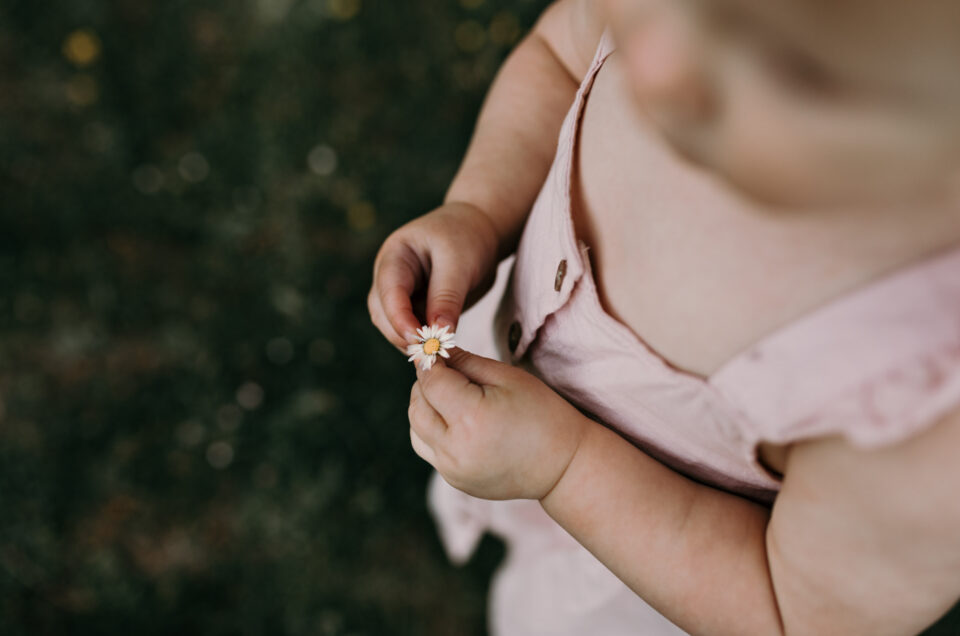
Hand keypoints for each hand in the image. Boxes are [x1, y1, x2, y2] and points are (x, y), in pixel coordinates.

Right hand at [368, 202, 499, 352]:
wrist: (480, 230)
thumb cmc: (467, 236)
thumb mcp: (460, 262)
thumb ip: (447, 298)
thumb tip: (439, 335)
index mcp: (395, 255)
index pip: (388, 290)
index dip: (399, 317)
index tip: (419, 339)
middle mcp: (390, 275)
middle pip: (383, 313)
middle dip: (403, 334)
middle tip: (431, 353)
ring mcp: (400, 293)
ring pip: (394, 326)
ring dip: (412, 341)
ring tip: (439, 352)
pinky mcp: (415, 307)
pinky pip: (412, 330)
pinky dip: (424, 341)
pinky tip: (442, 349)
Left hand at [408, 347, 590, 500]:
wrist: (563, 466)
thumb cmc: (542, 414)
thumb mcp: (507, 378)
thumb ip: (465, 362)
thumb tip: (433, 350)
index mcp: (472, 418)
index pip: (431, 382)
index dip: (429, 362)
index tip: (434, 349)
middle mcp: (455, 449)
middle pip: (417, 406)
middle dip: (425, 383)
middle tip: (443, 369)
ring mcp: (452, 469)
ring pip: (416, 429)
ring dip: (424, 407)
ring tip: (448, 395)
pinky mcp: (454, 480)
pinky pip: (427, 448)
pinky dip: (431, 430)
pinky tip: (453, 420)